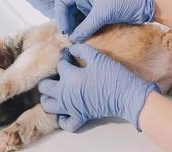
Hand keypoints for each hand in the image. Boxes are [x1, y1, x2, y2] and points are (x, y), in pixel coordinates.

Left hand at [38, 44, 160, 131]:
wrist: (127, 96)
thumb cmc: (113, 76)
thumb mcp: (98, 57)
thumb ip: (82, 50)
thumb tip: (72, 48)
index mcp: (70, 78)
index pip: (60, 65)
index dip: (65, 58)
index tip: (71, 56)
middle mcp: (65, 94)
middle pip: (45, 87)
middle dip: (48, 78)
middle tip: (57, 74)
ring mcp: (71, 108)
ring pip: (48, 105)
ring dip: (48, 97)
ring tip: (55, 90)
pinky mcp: (80, 117)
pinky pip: (65, 123)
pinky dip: (62, 118)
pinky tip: (64, 111)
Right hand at [55, 0, 154, 42]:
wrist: (147, 4)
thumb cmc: (125, 0)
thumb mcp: (103, 13)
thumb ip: (86, 27)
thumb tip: (73, 39)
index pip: (63, 2)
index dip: (61, 16)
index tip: (66, 30)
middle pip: (68, 12)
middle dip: (68, 24)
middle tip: (71, 38)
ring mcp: (94, 7)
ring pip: (77, 20)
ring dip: (76, 30)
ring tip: (78, 40)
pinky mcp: (101, 16)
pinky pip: (88, 24)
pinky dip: (85, 31)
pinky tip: (86, 39)